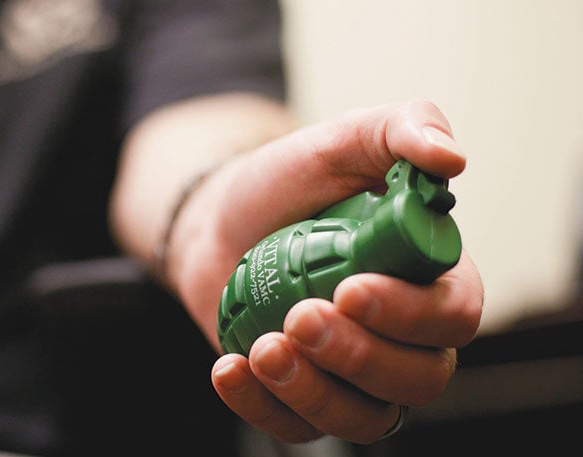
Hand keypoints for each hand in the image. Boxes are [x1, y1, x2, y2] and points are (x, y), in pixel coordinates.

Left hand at [168, 100, 482, 442]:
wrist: (217, 220)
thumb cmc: (287, 184)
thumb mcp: (341, 139)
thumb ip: (401, 128)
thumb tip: (451, 157)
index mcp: (431, 277)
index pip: (452, 315)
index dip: (409, 314)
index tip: (349, 289)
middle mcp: (405, 336)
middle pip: (416, 380)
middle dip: (358, 357)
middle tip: (298, 317)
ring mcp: (354, 374)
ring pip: (364, 418)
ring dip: (313, 392)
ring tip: (262, 347)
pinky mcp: (302, 396)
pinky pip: (299, 428)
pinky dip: (263, 408)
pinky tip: (230, 370)